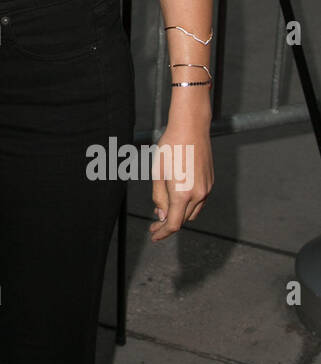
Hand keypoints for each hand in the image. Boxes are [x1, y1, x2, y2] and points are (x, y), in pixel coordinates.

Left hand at [149, 120, 213, 242]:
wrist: (191, 128)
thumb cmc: (170, 147)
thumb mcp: (158, 173)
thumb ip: (159, 197)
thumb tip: (162, 215)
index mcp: (182, 194)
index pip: (173, 224)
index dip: (162, 233)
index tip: (154, 236)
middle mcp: (198, 195)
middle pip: (182, 219)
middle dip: (167, 223)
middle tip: (154, 223)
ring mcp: (206, 189)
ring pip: (192, 212)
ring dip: (178, 215)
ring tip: (163, 210)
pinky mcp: (210, 182)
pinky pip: (198, 201)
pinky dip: (187, 205)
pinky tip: (176, 198)